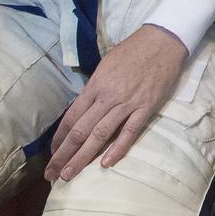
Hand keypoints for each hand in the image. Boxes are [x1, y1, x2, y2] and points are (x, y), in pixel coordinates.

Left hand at [44, 24, 187, 181]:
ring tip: (69, 175)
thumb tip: (83, 109)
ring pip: (100, 135)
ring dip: (82, 157)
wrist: (162, 40)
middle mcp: (107, 96)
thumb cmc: (133, 50)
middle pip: (80, 131)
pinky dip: (117, 149)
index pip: (71, 118)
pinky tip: (105, 164)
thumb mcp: (106, 65)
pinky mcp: (146, 107)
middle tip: (52, 175)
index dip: (59, 139)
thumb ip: (94, 88)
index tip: (52, 155)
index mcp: (95, 85)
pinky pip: (130, 132)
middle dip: (63, 155)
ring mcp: (127, 103)